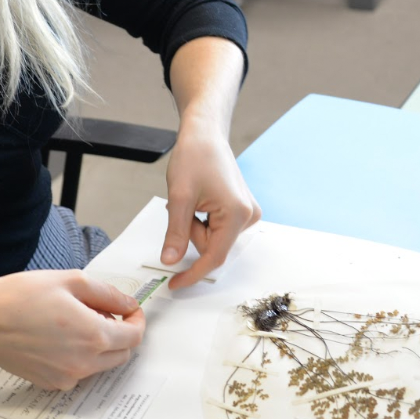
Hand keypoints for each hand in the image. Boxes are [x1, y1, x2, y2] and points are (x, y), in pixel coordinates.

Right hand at [0, 270, 144, 390]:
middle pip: (122, 355)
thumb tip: (129, 304)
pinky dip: (81, 357)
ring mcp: (67, 378)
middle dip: (121, 334)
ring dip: (102, 346)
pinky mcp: (52, 384)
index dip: (137, 321)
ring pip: (102, 365)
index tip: (129, 309)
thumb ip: (108, 294)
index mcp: (93, 336)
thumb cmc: (22, 296)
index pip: (134, 337)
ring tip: (78, 322)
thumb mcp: (70, 281)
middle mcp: (84, 363)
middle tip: (103, 312)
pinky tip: (61, 338)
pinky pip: (79, 372)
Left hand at [161, 120, 261, 289]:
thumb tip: (170, 261)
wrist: (205, 134)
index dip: (192, 273)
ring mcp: (247, 213)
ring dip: (196, 225)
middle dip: (191, 232)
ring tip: (193, 198)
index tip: (174, 284)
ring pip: (212, 238)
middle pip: (211, 246)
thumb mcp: (179, 197)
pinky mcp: (242, 210)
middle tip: (183, 205)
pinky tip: (201, 199)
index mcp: (237, 214)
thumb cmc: (195, 156)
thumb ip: (175, 233)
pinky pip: (217, 228)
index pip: (214, 257)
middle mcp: (249, 215)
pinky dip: (203, 219)